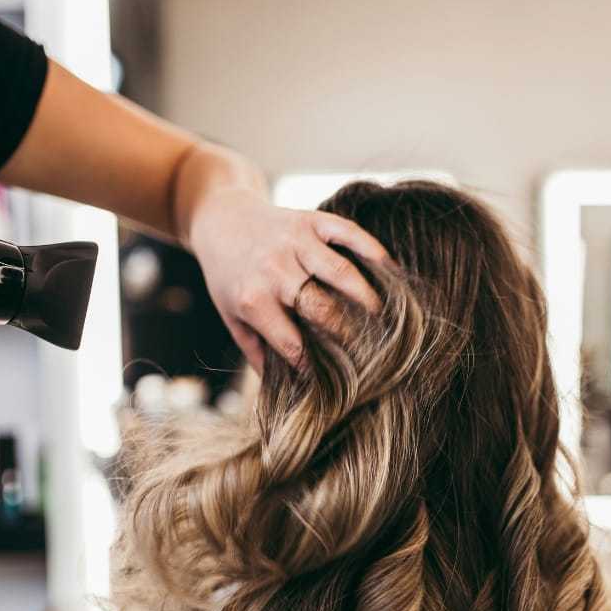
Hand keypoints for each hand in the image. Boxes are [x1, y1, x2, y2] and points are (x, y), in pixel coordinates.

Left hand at [187, 186, 393, 372]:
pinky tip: (390, 271)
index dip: (316, 364)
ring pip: (340, 272)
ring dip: (366, 297)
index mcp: (254, 300)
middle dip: (348, 334)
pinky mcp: (311, 220)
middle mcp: (274, 270)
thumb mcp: (232, 317)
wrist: (221, 220)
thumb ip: (256, 352)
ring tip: (383, 317)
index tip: (335, 378)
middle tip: (368, 350)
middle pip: (321, 308)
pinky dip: (373, 251)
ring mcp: (295, 242)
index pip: (292, 343)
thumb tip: (283, 390)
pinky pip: (348, 233)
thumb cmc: (230, 277)